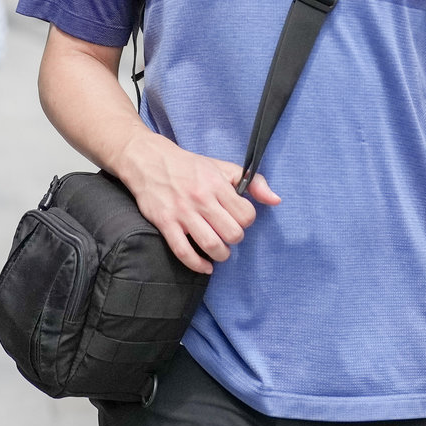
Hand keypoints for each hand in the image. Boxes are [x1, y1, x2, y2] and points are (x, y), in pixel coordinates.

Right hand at [119, 130, 280, 274]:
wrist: (148, 159)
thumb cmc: (188, 166)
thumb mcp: (221, 167)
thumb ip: (251, 181)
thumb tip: (276, 200)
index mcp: (216, 183)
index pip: (246, 215)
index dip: (246, 220)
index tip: (236, 218)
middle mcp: (201, 198)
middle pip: (232, 234)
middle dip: (234, 239)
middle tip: (227, 234)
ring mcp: (182, 212)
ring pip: (211, 245)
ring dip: (220, 255)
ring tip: (219, 251)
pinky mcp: (165, 222)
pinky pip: (184, 252)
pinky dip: (197, 265)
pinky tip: (204, 266)